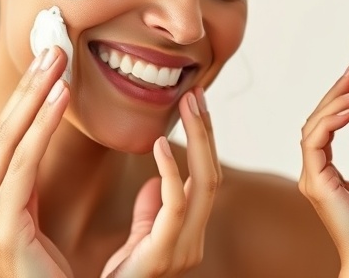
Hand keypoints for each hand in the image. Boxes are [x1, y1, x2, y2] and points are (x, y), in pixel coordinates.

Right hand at [0, 46, 72, 277]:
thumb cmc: (53, 270)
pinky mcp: (1, 227)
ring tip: (59, 61)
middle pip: (5, 131)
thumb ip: (36, 180)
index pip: (7, 137)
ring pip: (12, 141)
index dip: (26, 95)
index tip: (48, 61)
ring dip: (37, 95)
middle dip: (29, 85)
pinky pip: (25, 164)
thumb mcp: (40, 214)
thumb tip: (46, 139)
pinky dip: (43, 126)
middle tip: (53, 45)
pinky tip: (61, 98)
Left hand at [102, 87, 220, 276]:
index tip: (193, 103)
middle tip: (195, 92)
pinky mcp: (161, 256)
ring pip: (204, 183)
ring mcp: (181, 250)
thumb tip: (153, 183)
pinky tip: (159, 145)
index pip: (204, 177)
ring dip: (199, 139)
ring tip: (188, 103)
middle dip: (206, 130)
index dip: (203, 139)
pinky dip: (173, 172)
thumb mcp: (137, 248)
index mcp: (186, 234)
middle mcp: (191, 241)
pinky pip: (176, 206)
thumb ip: (149, 216)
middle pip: (212, 174)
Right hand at [299, 64, 348, 277]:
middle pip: (317, 119)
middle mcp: (316, 174)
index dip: (342, 98)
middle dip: (336, 92)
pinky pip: (315, 144)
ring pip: (313, 126)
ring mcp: (313, 180)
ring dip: (333, 101)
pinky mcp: (317, 186)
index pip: (328, 123)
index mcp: (330, 174)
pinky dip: (329, 122)